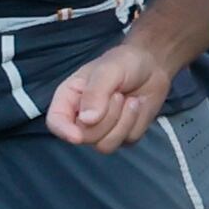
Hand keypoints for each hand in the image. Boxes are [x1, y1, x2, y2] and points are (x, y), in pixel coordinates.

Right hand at [44, 39, 169, 151]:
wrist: (152, 66)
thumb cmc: (124, 63)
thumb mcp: (108, 70)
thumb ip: (95, 93)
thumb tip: (88, 120)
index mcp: (69, 99)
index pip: (55, 122)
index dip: (64, 131)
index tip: (77, 136)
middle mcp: (81, 119)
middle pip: (85, 137)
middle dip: (108, 117)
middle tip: (118, 94)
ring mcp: (101, 130)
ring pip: (106, 144)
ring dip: (123, 120)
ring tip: (129, 100)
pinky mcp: (122, 135)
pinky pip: (127, 140)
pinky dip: (136, 122)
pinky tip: (137, 105)